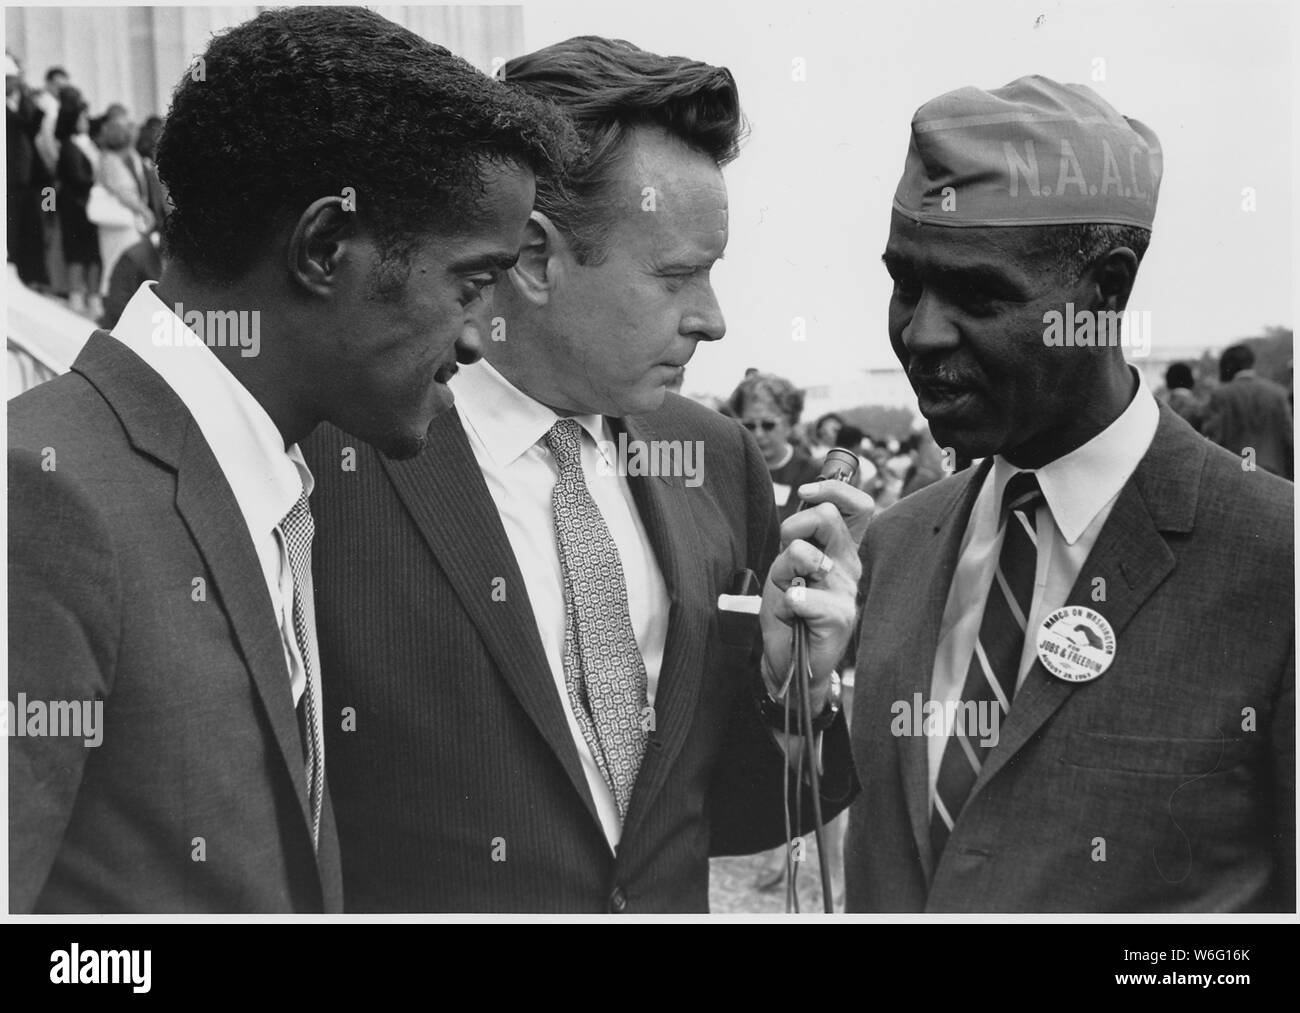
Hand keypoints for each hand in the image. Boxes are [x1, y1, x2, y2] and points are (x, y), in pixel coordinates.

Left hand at [759, 481, 873, 709]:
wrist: (793, 662)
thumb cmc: (790, 612)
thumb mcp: (788, 567)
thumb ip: (798, 538)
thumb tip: (803, 504)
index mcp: (842, 550)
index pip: (857, 506)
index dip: (833, 489)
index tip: (806, 493)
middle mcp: (849, 565)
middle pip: (827, 517)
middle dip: (793, 525)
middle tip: (786, 552)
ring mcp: (846, 590)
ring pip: (803, 553)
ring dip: (781, 571)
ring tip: (787, 593)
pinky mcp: (839, 616)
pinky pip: (799, 595)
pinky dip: (786, 603)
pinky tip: (793, 617)